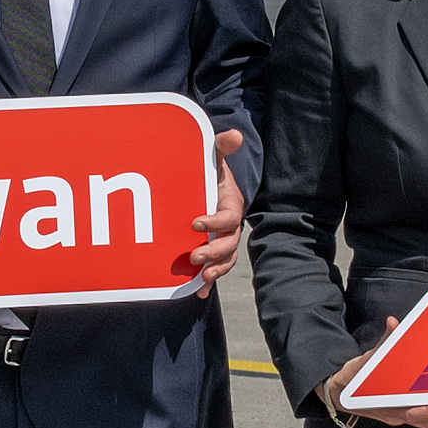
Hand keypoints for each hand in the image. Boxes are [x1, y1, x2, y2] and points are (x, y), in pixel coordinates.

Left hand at [181, 127, 245, 296]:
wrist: (212, 188)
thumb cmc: (212, 173)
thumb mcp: (215, 159)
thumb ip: (221, 148)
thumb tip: (234, 133)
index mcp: (232, 206)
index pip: (229, 217)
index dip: (215, 221)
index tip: (195, 222)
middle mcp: (230, 227)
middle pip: (228, 244)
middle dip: (213, 253)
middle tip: (194, 256)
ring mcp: (223, 241)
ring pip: (225, 260)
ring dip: (214, 270)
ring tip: (201, 278)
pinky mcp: (213, 251)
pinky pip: (214, 269)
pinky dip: (207, 284)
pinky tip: (198, 294)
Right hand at [321, 353, 427, 427]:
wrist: (340, 394)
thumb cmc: (353, 379)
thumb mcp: (364, 361)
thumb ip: (382, 343)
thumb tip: (393, 322)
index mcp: (386, 405)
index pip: (411, 411)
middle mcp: (394, 415)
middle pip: (421, 419)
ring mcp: (399, 417)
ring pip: (424, 424)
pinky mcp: (402, 415)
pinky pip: (422, 424)